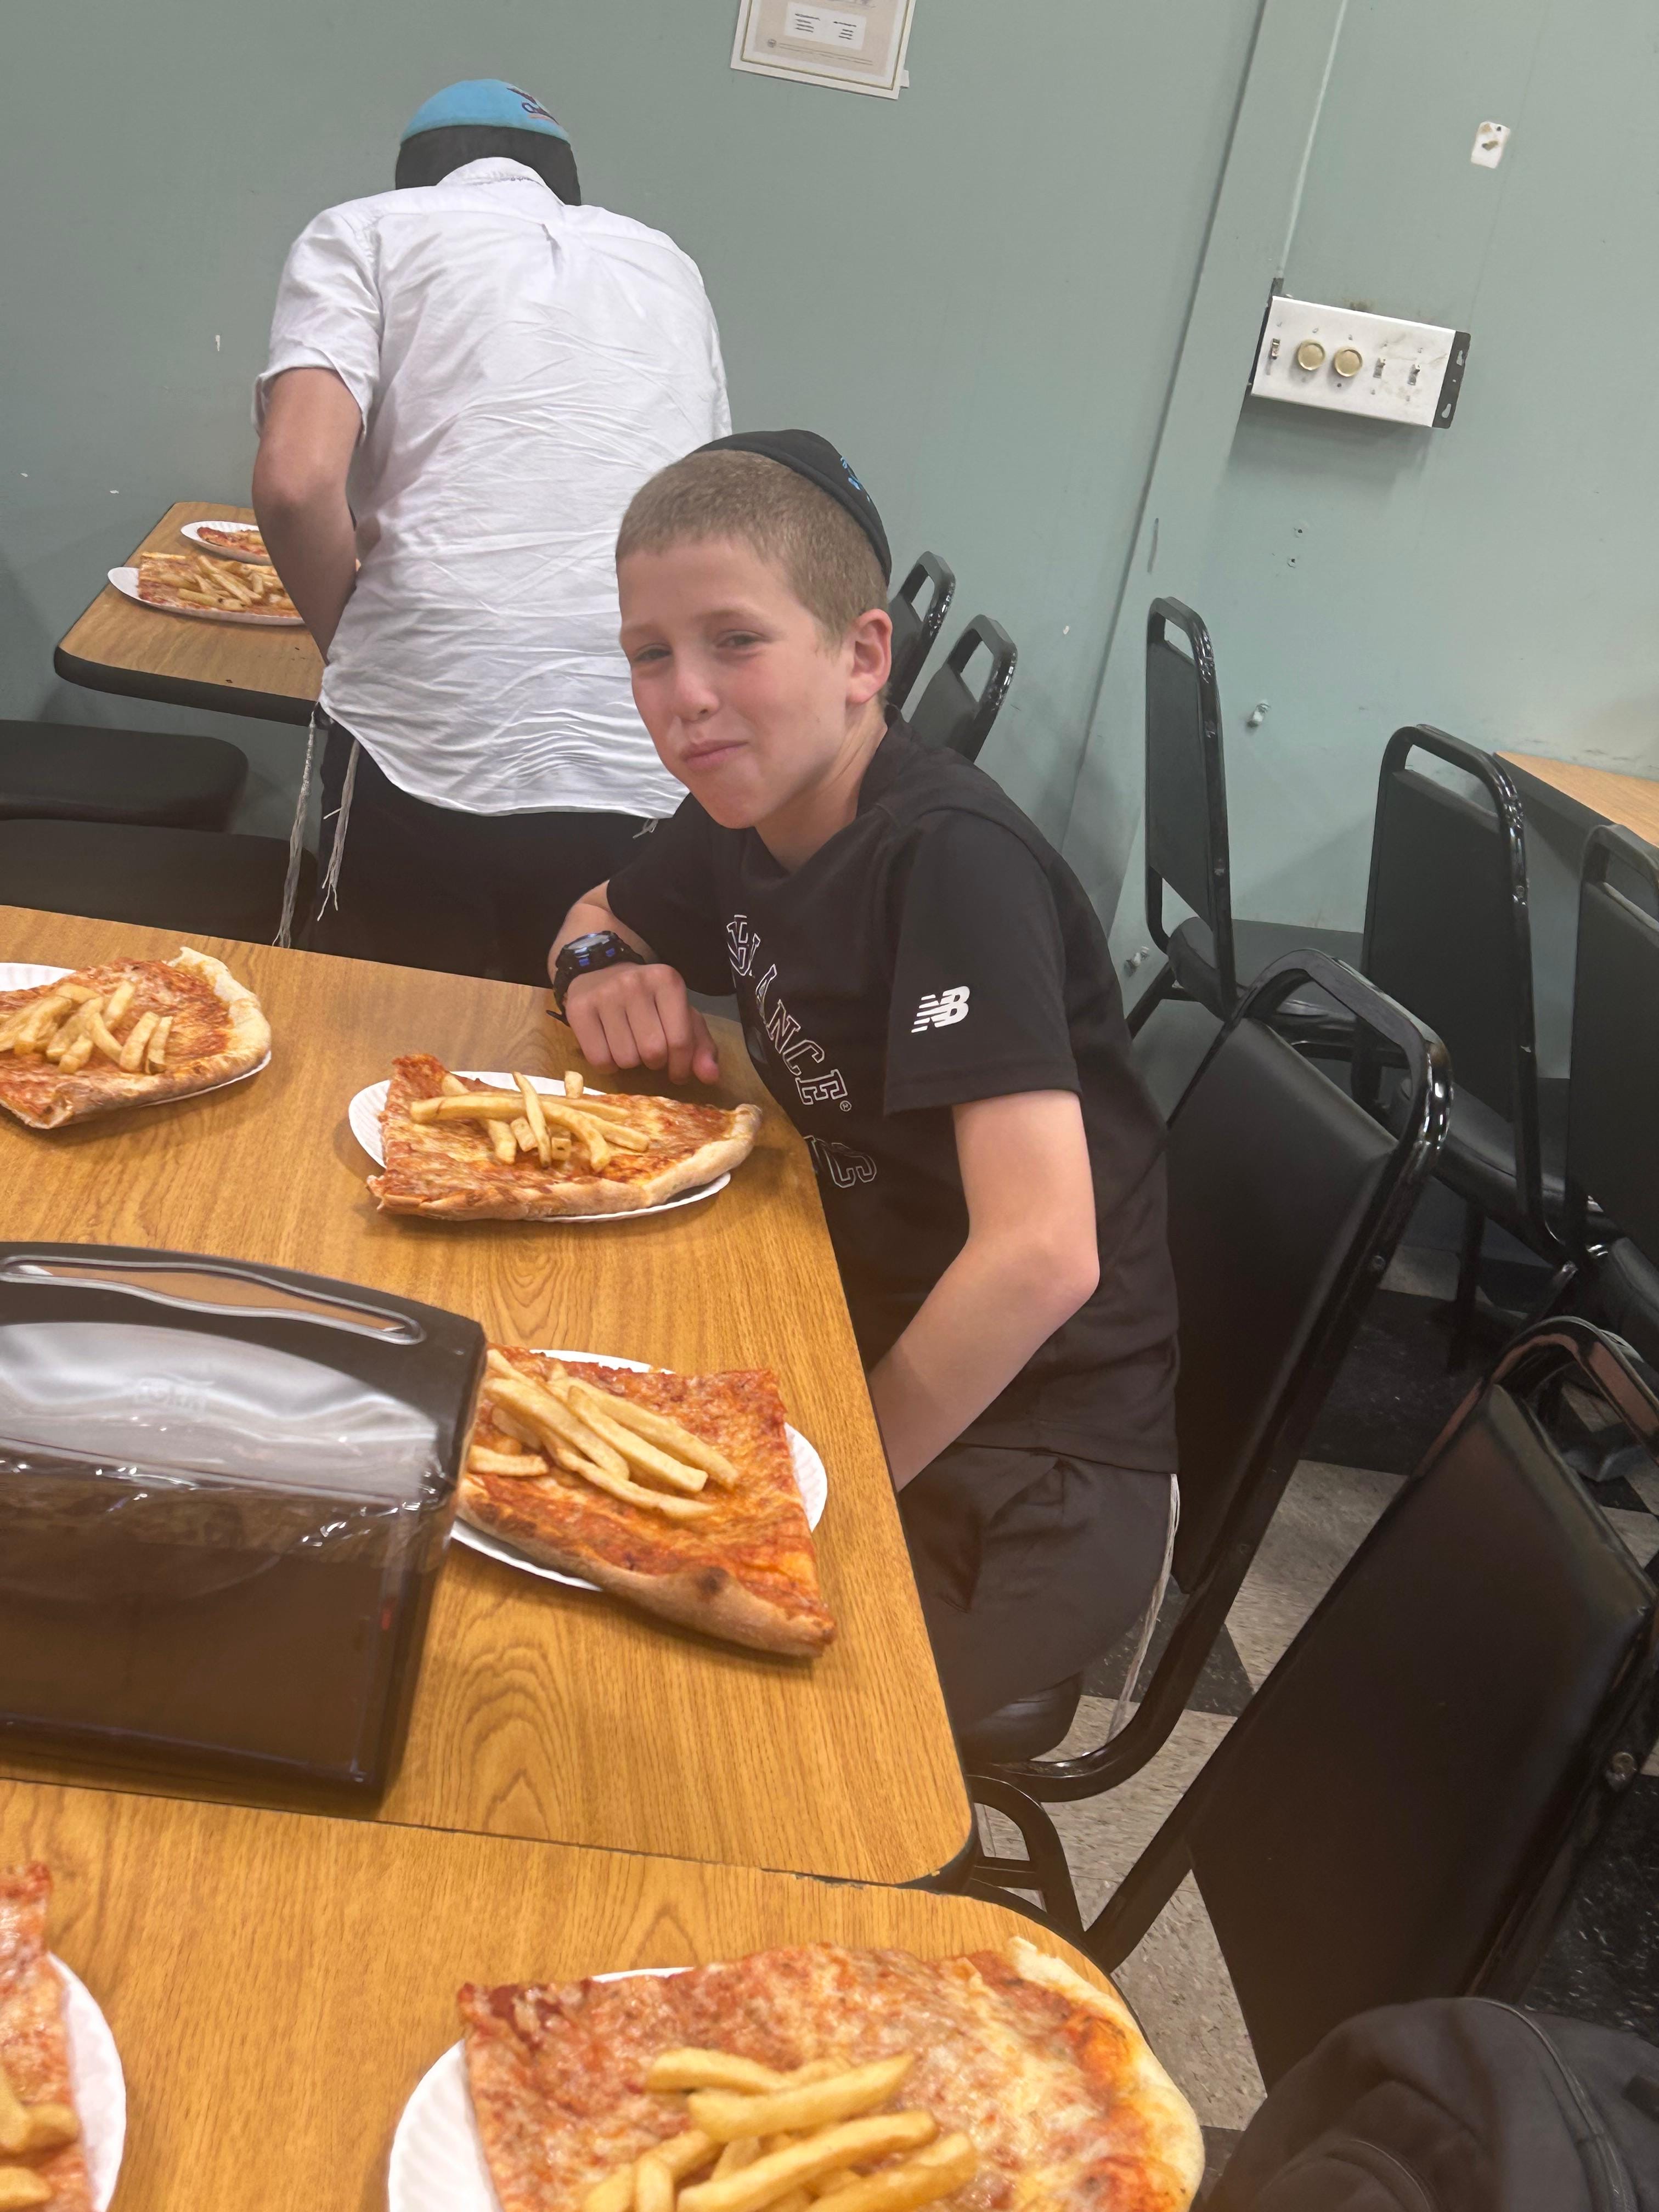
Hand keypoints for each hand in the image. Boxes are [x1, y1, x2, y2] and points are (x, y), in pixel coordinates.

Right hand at [565, 963, 720, 1085]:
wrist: (600, 973)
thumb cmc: (649, 1001)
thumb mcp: (680, 1016)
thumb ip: (701, 1046)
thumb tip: (710, 1077)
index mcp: (667, 981)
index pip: (680, 1040)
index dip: (681, 1066)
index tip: (677, 1072)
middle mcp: (635, 983)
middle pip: (652, 1052)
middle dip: (654, 1062)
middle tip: (650, 1053)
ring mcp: (605, 995)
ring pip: (625, 1059)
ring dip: (630, 1063)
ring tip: (629, 1044)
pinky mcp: (578, 1009)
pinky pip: (599, 1061)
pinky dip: (608, 1064)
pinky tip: (609, 1046)